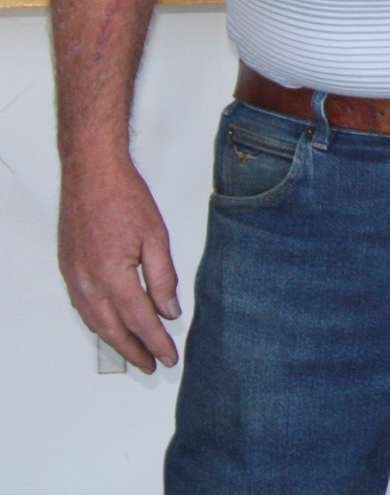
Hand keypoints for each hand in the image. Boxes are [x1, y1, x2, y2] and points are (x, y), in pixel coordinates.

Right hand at [57, 157, 179, 372]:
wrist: (91, 175)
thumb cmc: (123, 198)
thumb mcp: (156, 237)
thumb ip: (163, 278)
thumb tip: (168, 310)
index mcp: (113, 276)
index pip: (140, 321)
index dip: (156, 342)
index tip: (168, 357)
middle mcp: (89, 283)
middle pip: (114, 329)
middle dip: (135, 351)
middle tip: (152, 365)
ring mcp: (75, 278)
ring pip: (96, 322)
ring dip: (115, 341)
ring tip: (134, 353)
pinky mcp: (69, 270)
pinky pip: (84, 307)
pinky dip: (99, 323)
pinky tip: (110, 326)